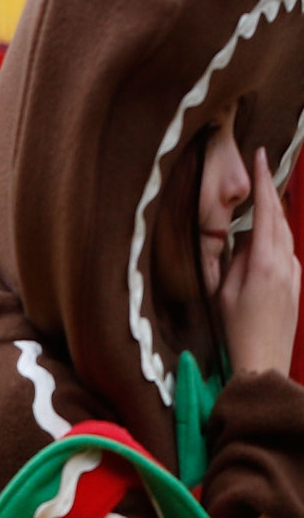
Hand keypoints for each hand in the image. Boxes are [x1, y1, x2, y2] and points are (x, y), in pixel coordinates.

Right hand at [219, 147, 299, 377]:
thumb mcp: (221, 288)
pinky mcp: (295, 285)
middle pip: (280, 218)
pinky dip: (274, 237)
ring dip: (271, 216)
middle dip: (270, 193)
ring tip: (258, 201)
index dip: (264, 181)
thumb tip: (241, 239)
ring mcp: (294, 275)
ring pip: (284, 235)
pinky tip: (260, 240)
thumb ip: (233, 258)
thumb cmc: (235, 327)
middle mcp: (285, 264)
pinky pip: (285, 251)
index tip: (260, 156)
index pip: (267, 210)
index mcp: (264, 261)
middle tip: (260, 169)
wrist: (262, 361)